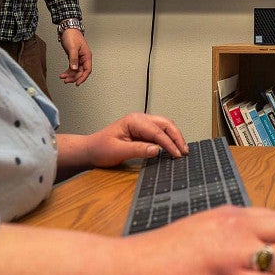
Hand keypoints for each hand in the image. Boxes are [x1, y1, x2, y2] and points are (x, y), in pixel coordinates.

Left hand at [57, 28, 90, 83]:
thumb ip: (73, 59)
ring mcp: (79, 58)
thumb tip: (74, 69)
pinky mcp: (74, 58)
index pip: (87, 70)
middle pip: (81, 72)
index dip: (83, 77)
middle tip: (67, 81)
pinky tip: (63, 74)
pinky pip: (72, 67)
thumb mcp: (73, 48)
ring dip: (70, 75)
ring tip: (63, 78)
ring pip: (76, 71)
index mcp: (87, 56)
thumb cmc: (72, 36)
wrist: (68, 30)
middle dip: (74, 77)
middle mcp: (84, 58)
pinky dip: (68, 71)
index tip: (77, 83)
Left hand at [62, 113, 188, 168]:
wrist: (90, 150)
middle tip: (184, 152)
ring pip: (165, 127)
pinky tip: (173, 148)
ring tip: (182, 150)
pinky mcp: (142, 132)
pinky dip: (168, 140)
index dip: (169, 143)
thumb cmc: (100, 149)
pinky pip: (159, 133)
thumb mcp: (118, 151)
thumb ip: (138, 150)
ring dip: (174, 137)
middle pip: (165, 124)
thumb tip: (157, 150)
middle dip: (177, 137)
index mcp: (134, 121)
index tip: (177, 154)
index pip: (157, 131)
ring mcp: (142, 124)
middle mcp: (140, 119)